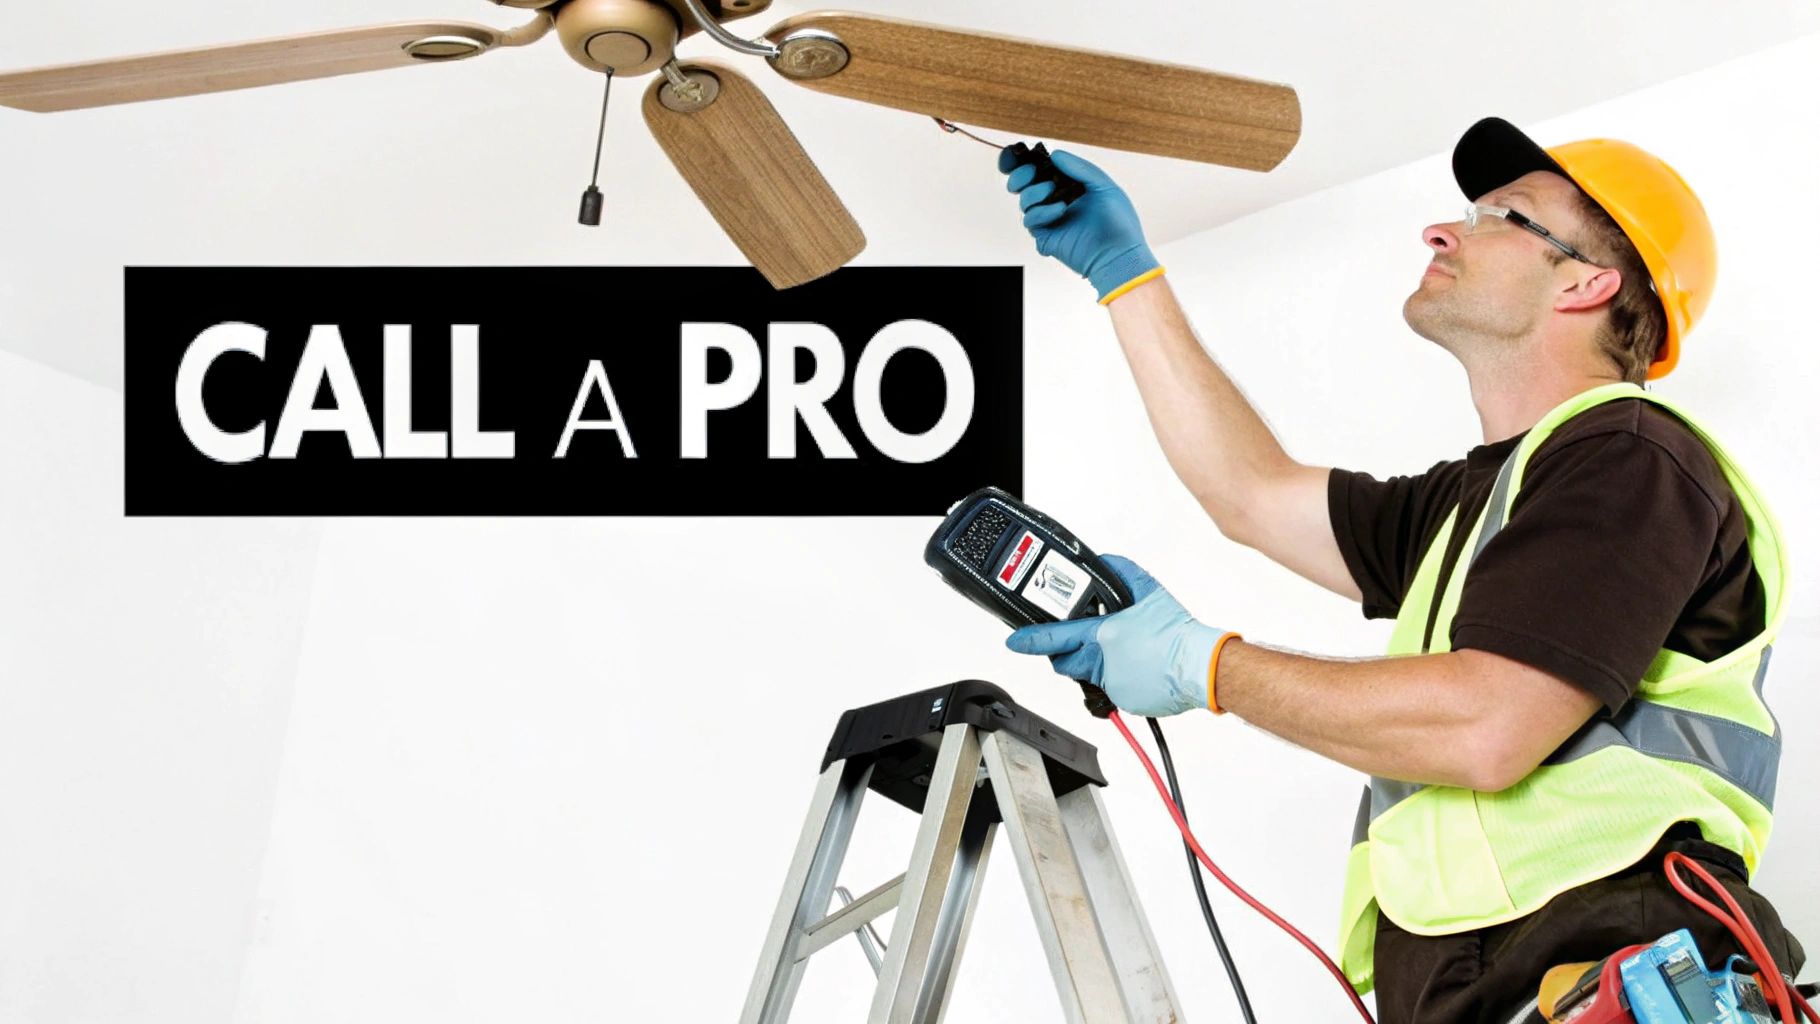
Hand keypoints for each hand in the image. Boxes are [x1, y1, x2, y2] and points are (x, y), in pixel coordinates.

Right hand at [998, 147, 1159, 302]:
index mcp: (1069, 184)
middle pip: (1023, 184)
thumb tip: (1055, 154)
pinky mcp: (1045, 236)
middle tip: (1031, 173)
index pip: (1041, 169)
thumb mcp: (1104, 186)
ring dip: (1033, 192)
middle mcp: (1056, 199)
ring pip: (1024, 201)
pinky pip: (1030, 220)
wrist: (1118, 255)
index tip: (1019, 154)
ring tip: (1050, 192)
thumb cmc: (1118, 222)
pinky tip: (1060, 210)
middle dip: (1020, 175)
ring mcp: (1050, 218)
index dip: (1025, 162)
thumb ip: (1080, 168)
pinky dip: (1041, 212)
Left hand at [1005, 555, 1225, 716]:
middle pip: (1067, 662)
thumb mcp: (1149, 590)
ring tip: (1125, 653)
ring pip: (1089, 677)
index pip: (1056, 637)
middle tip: (1081, 644)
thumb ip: (1122, 572)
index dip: (1031, 639)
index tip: (1015, 641)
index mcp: (1103, 634)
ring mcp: (1112, 684)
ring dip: (1097, 665)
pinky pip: (1111, 690)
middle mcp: (1102, 661)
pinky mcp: (1124, 700)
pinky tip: (1138, 668)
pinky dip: (1118, 679)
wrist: (1200, 666)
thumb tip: (1106, 561)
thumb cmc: (1177, 633)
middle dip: (1067, 654)